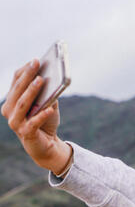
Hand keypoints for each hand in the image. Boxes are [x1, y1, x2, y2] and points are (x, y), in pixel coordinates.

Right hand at [1, 59, 71, 174]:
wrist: (47, 146)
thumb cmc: (45, 121)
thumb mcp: (48, 104)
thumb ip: (48, 94)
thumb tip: (52, 78)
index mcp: (13, 101)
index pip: (15, 82)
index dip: (25, 71)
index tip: (35, 60)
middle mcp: (10, 111)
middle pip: (18, 90)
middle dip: (27, 76)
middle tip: (37, 64)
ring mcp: (16, 123)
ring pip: (22, 104)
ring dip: (31, 91)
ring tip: (41, 80)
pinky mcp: (26, 134)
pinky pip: (33, 123)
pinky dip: (41, 115)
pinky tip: (50, 109)